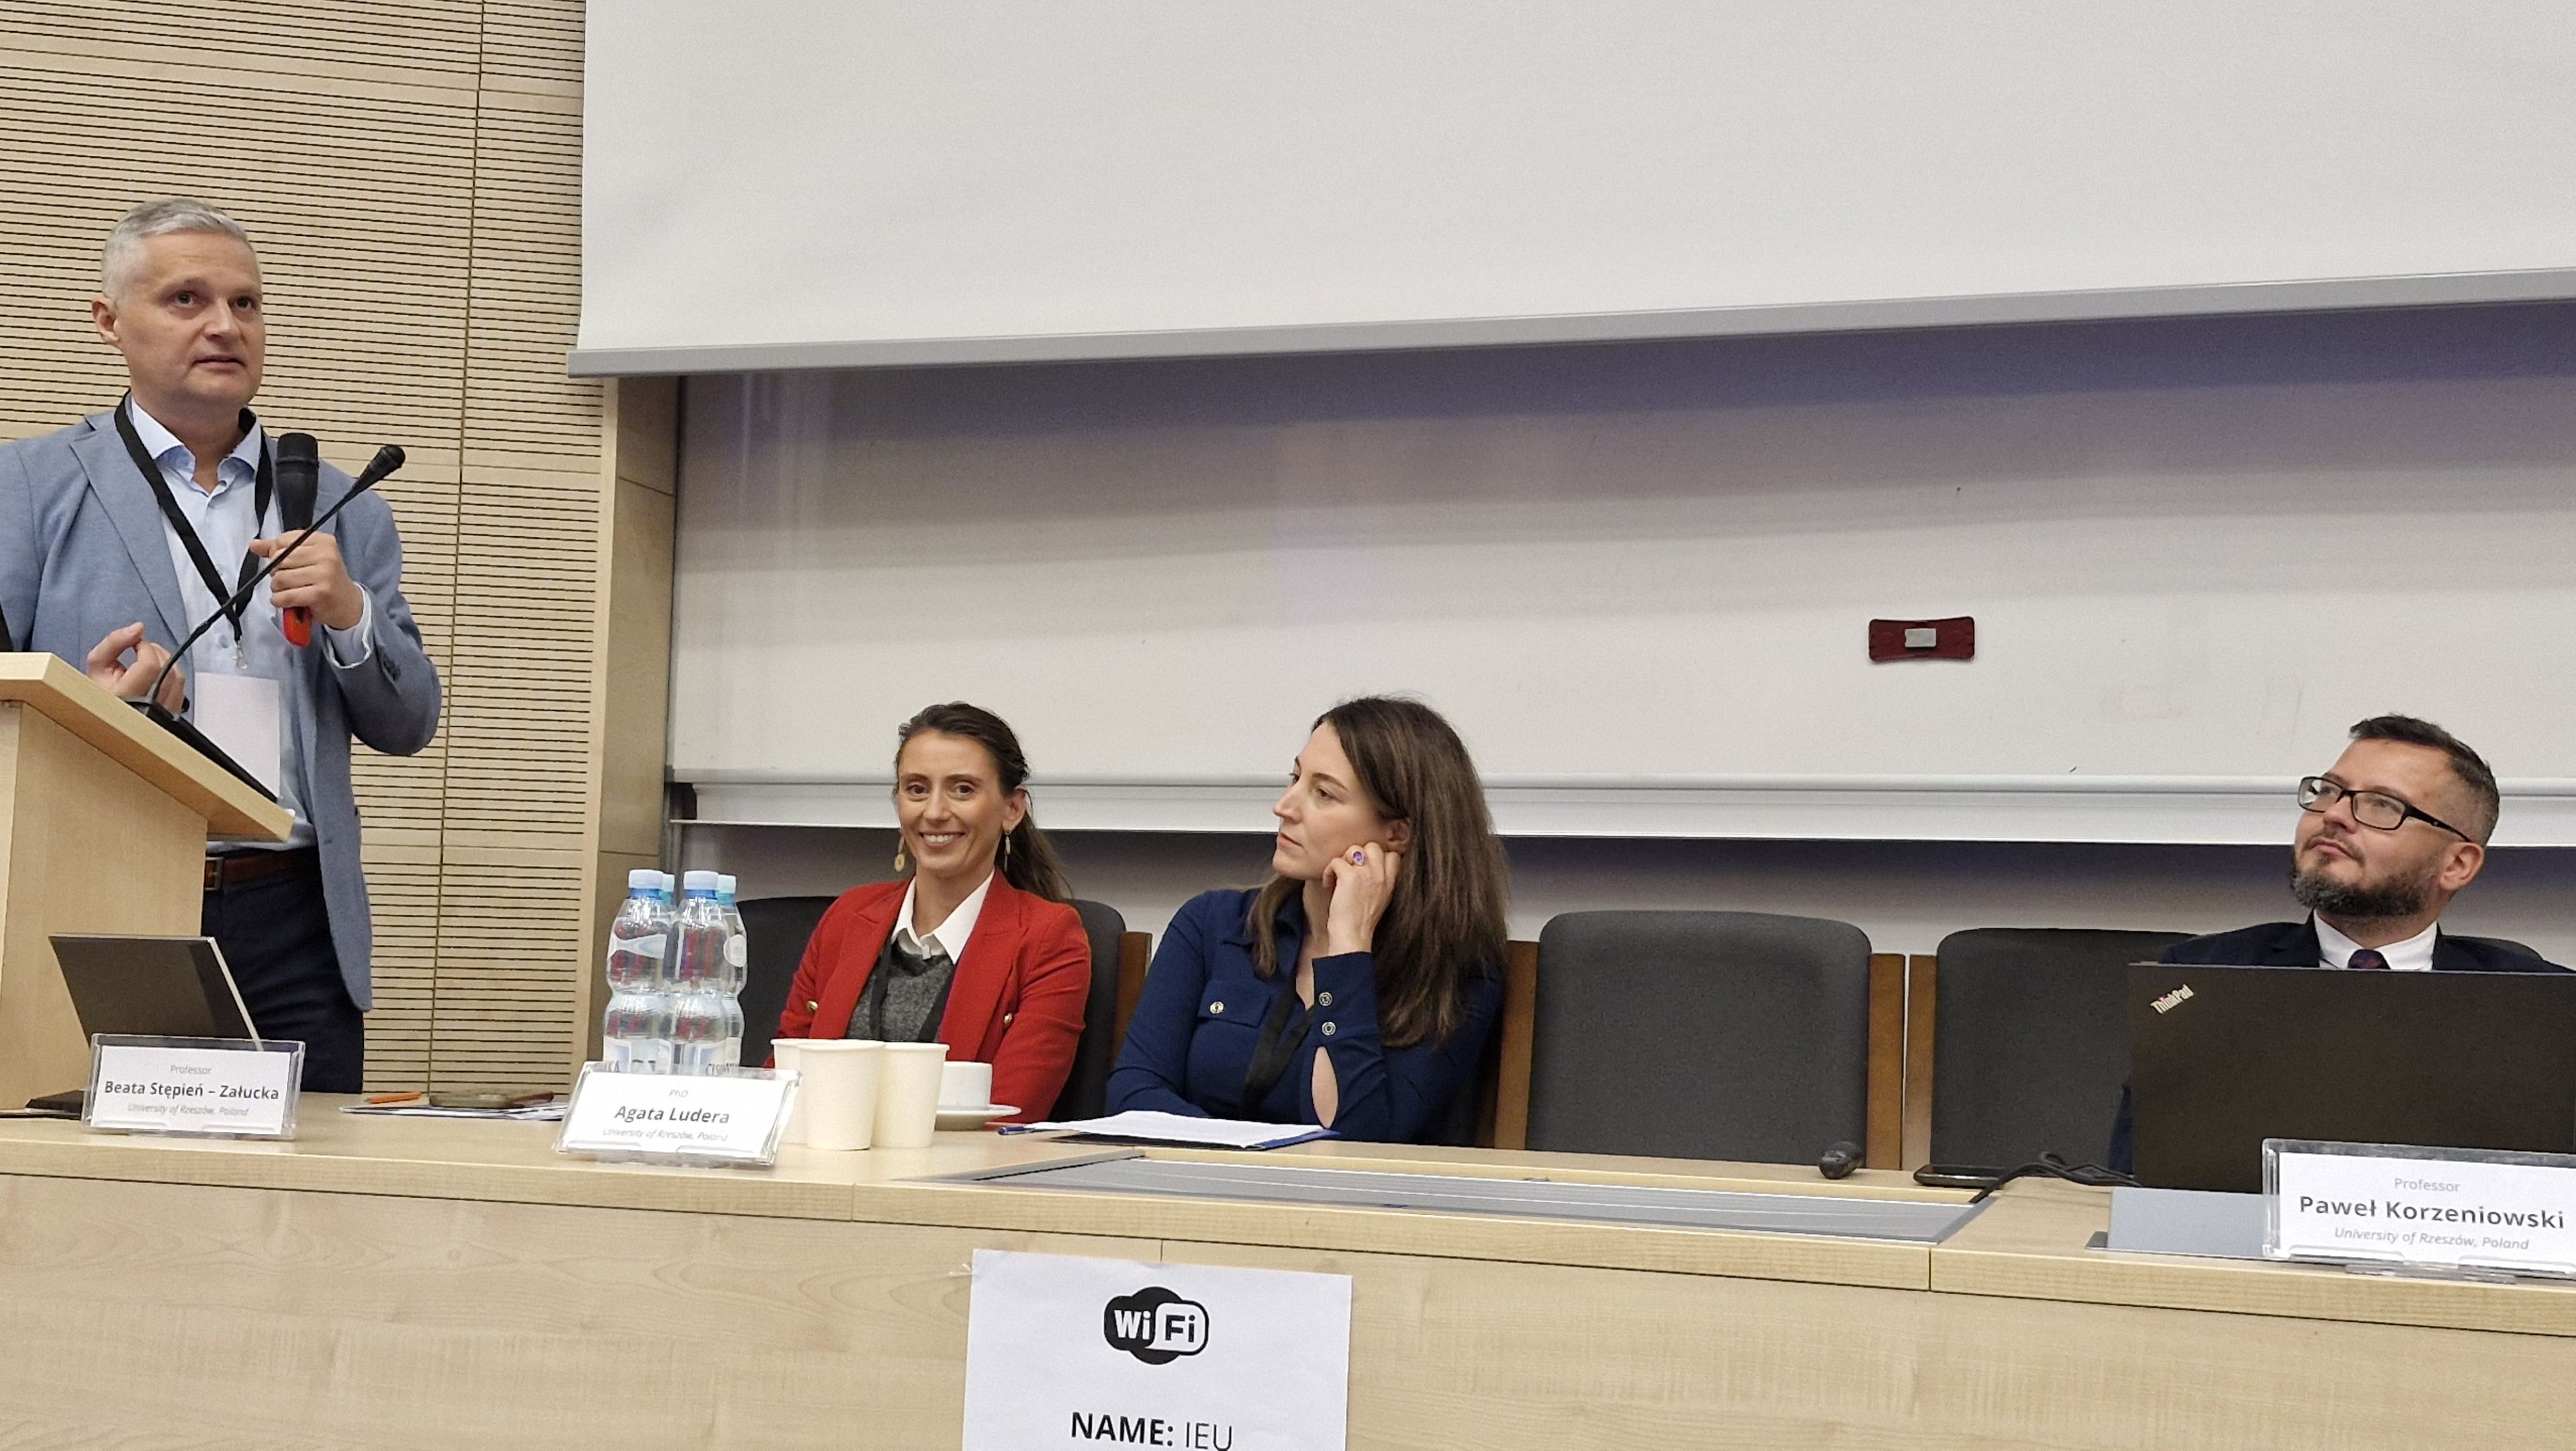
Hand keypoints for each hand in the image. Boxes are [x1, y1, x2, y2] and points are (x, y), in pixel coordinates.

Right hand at [85, 622, 185, 710]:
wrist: (104, 714)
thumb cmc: (100, 689)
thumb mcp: (98, 662)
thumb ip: (114, 641)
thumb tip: (138, 628)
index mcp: (124, 695)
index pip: (150, 665)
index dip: (145, 648)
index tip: (136, 645)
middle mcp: (146, 708)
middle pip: (166, 670)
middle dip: (157, 653)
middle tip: (143, 650)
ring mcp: (161, 713)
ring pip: (178, 679)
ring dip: (167, 662)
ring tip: (150, 659)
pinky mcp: (171, 714)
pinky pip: (181, 690)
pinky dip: (172, 676)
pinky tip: (158, 675)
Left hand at [250, 530, 364, 631]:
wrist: (348, 604)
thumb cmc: (326, 580)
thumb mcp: (307, 559)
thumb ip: (280, 550)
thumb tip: (255, 545)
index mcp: (322, 541)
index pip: (283, 541)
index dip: (277, 555)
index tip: (289, 565)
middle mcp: (326, 554)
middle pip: (279, 559)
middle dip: (277, 573)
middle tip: (291, 581)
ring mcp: (325, 574)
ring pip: (280, 578)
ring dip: (279, 589)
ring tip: (291, 591)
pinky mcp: (320, 593)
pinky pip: (285, 596)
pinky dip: (280, 601)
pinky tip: (288, 601)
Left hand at [1320, 841, 1401, 956]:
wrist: (1353, 937)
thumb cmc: (1362, 922)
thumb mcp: (1381, 900)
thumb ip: (1380, 882)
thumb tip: (1368, 867)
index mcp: (1390, 881)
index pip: (1392, 854)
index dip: (1377, 856)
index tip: (1364, 868)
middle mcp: (1381, 875)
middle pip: (1372, 846)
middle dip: (1358, 854)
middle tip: (1349, 871)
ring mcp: (1366, 874)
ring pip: (1353, 848)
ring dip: (1342, 861)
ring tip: (1337, 877)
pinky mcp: (1349, 877)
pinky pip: (1336, 861)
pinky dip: (1328, 871)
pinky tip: (1328, 884)